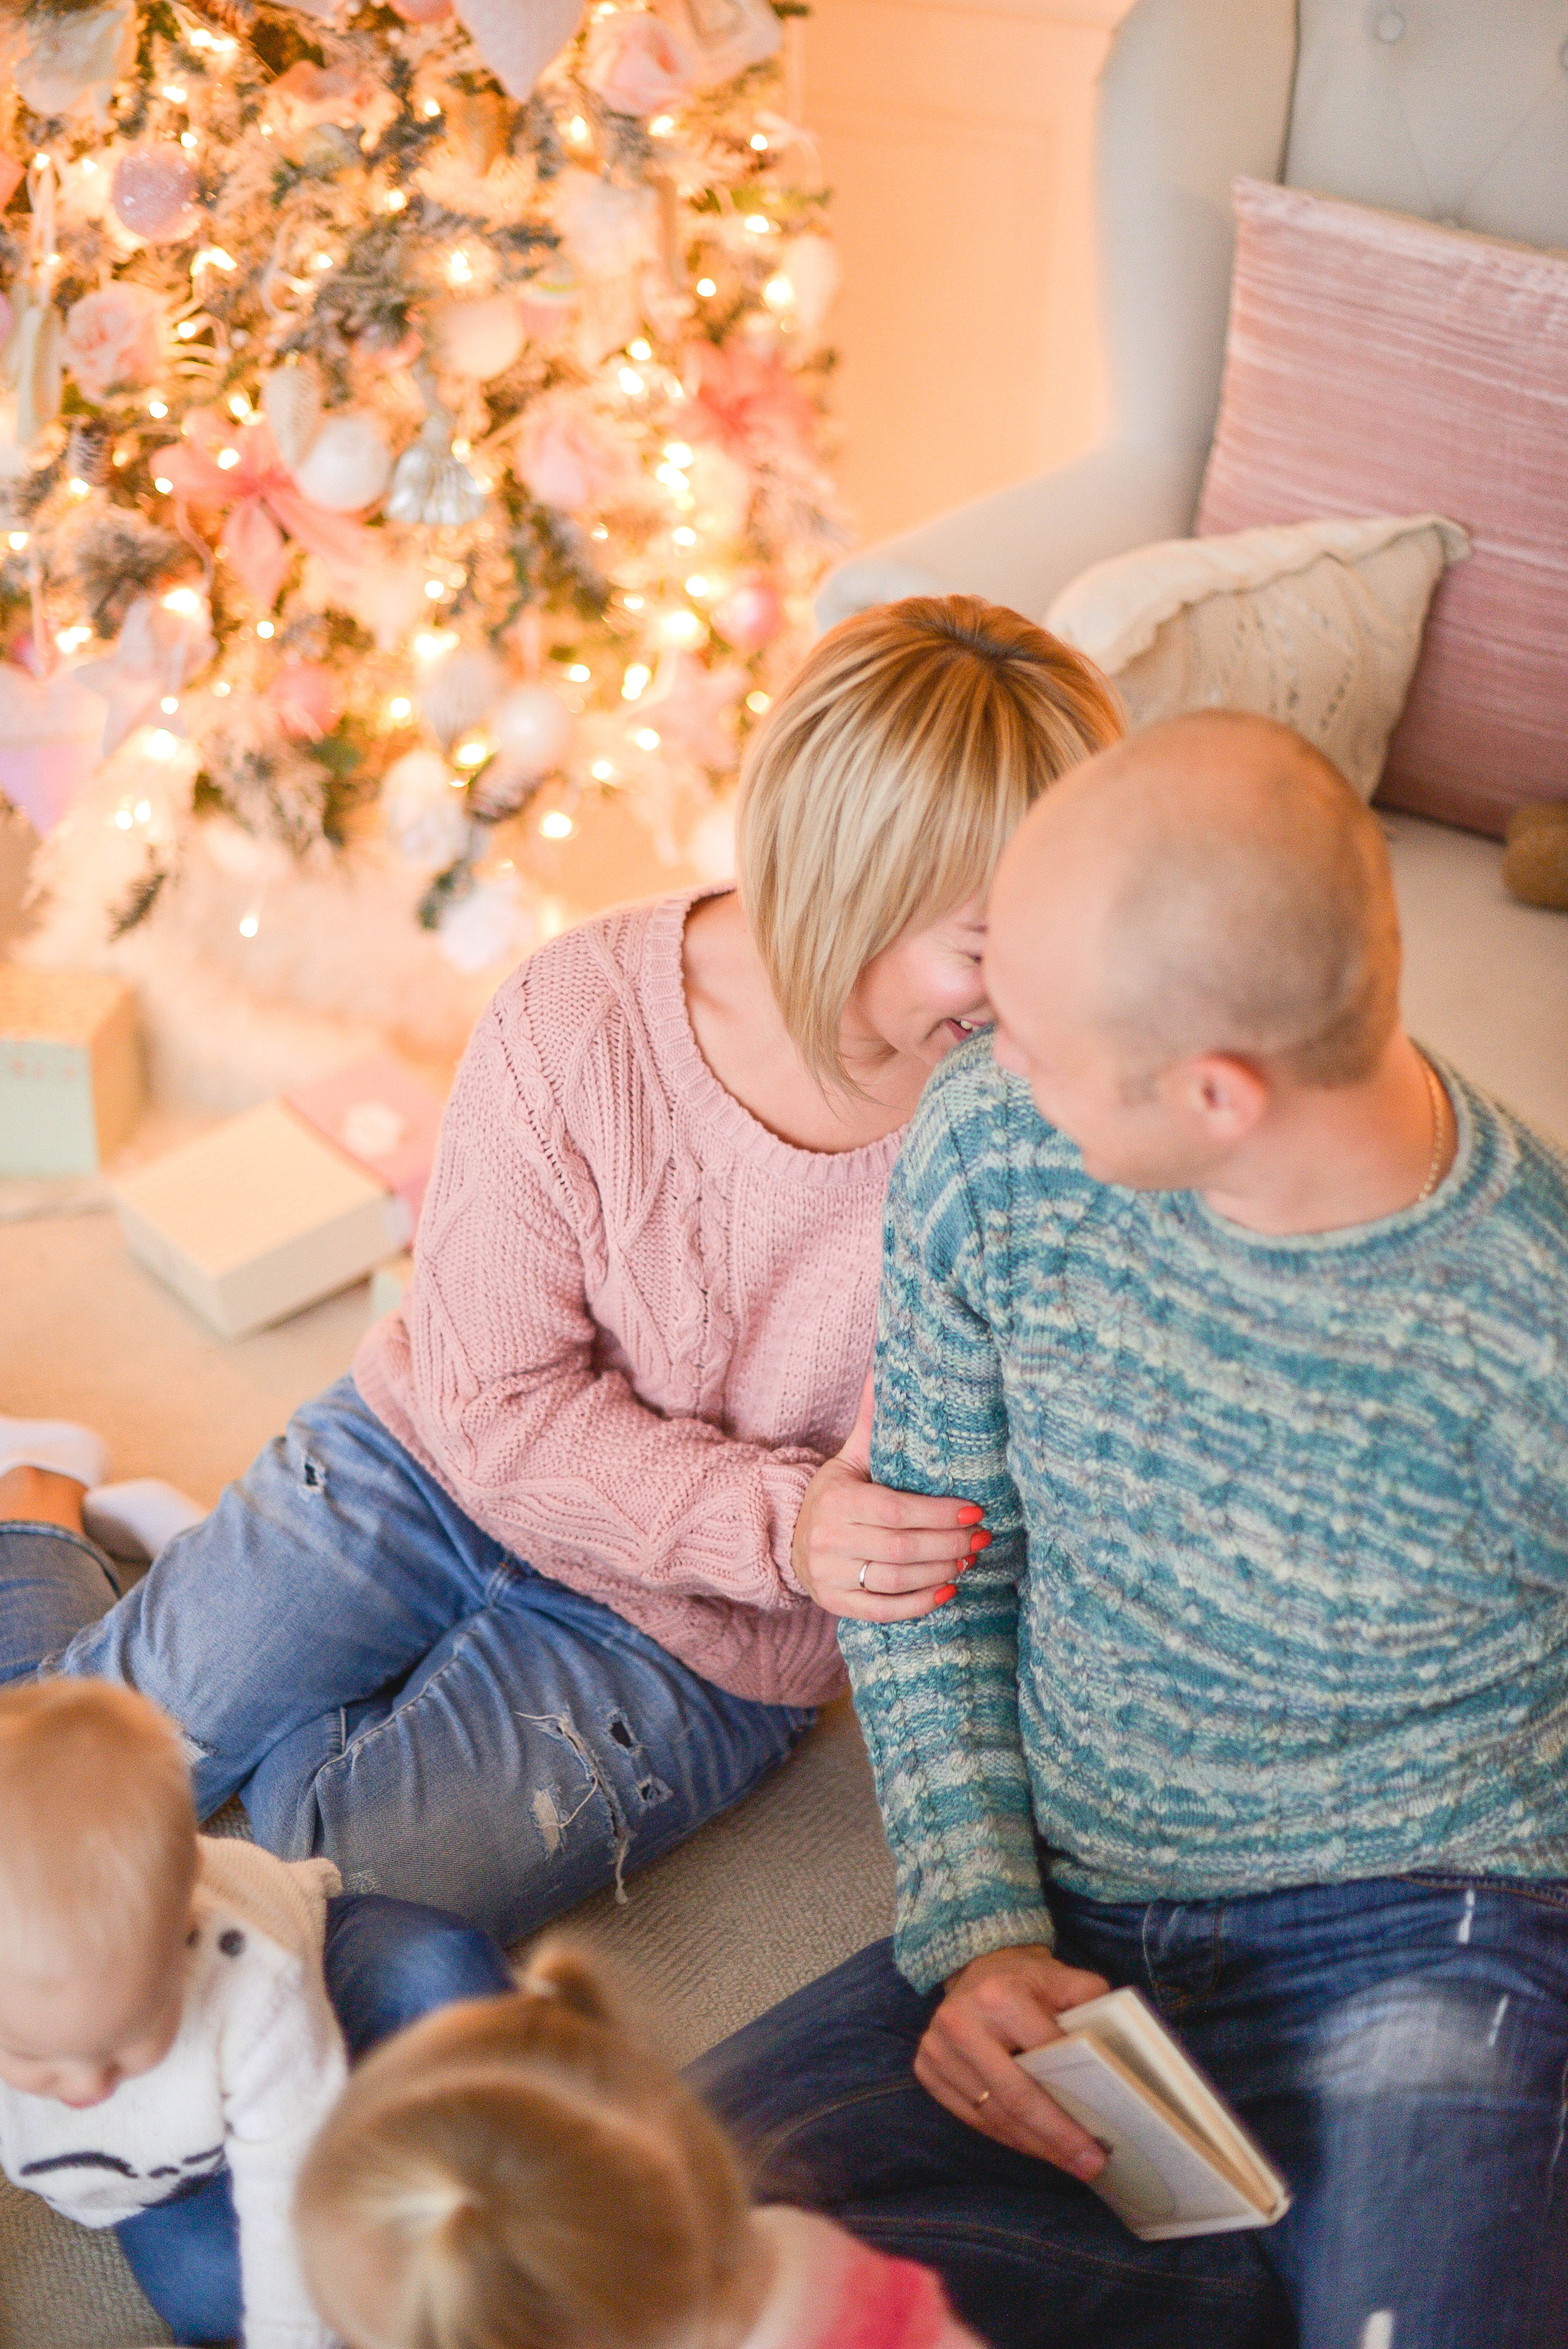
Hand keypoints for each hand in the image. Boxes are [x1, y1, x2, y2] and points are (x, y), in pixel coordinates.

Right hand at [792, 1376, 988, 1620]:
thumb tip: (882, 1365)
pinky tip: (948, 1589)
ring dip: (941, 1570)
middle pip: (903, 1548)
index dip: (939, 1513)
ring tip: (970, 1557)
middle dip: (949, 1543)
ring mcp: (832, 1577)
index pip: (897, 1511)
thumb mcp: (847, 1459)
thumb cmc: (832, 1497)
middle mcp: (830, 1540)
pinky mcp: (838, 1605)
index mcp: (837, 1501)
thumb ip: (869, 1421)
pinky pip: (884, 1610)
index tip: (975, 1510)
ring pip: (897, 1580)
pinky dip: (920, 1604)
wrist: (789, 1539)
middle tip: (982, 1536)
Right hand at [915, 1943, 1111, 2176]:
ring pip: (993, 2115)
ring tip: (1069, 2163)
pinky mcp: (926, 2070)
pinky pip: (972, 2118)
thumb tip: (1120, 2052)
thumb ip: (1092, 2003)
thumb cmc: (1027, 1980)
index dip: (1075, 2096)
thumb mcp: (1064, 1977)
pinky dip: (1007, 2138)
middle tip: (1090, 2165)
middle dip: (1057, 2137)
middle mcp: (961, 2022)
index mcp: (998, 1995)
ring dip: (1034, 2146)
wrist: (976, 1967)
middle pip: (1016, 2097)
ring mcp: (936, 2049)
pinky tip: (1036, 2148)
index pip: (1044, 2055)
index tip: (1103, 2133)